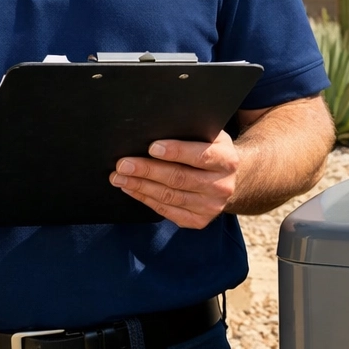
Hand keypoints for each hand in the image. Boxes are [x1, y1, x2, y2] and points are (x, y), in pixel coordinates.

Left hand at [111, 131, 239, 228]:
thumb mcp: (210, 137)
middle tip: (124, 164)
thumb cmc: (210, 151)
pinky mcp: (199, 221)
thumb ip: (192, 133)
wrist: (228, 180)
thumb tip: (156, 127)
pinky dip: (146, 199)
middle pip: (179, 178)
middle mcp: (222, 186)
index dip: (176, 151)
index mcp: (226, 160)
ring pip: (170, 196)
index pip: (200, 155)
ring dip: (140, 187)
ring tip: (120, 177)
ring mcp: (211, 206)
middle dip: (148, 170)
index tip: (151, 147)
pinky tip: (132, 190)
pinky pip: (167, 211)